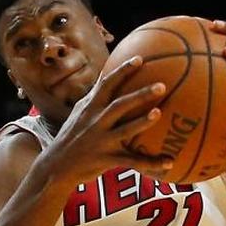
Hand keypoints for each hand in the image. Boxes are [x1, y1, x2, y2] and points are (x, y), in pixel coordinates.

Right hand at [47, 56, 173, 183]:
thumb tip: (107, 76)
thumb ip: (94, 96)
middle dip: (140, 94)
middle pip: (120, 104)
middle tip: (162, 85)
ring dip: (143, 121)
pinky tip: (170, 162)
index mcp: (91, 107)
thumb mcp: (79, 112)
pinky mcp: (106, 159)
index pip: (107, 84)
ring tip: (160, 113)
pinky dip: (152, 163)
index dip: (123, 70)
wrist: (56, 166)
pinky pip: (132, 162)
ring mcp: (101, 140)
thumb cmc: (72, 136)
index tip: (140, 59)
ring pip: (126, 129)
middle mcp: (96, 121)